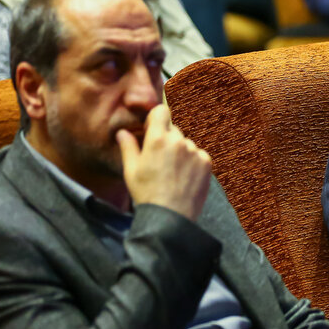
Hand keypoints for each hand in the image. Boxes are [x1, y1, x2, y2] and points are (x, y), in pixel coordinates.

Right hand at [117, 104, 211, 220]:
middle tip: (159, 160)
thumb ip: (128, 147)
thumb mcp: (131, 170)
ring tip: (171, 174)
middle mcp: (178, 141)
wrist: (170, 217)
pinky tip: (183, 178)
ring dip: (179, 152)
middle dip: (165, 139)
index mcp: (157, 139)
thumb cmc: (146, 194)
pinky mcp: (206, 162)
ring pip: (185, 144)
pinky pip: (197, 155)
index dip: (155, 118)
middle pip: (173, 130)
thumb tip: (122, 132)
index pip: (161, 111)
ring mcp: (195, 151)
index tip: (151, 130)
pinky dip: (192, 162)